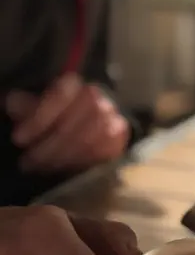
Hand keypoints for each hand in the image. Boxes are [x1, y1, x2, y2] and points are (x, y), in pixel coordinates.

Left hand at [6, 74, 129, 173]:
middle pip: (73, 123)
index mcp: (74, 84)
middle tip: (29, 162)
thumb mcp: (37, 107)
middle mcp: (98, 97)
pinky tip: (66, 169)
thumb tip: (13, 104)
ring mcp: (113, 116)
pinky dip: (83, 162)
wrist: (89, 122)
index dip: (38, 119)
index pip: (59, 96)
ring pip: (89, 140)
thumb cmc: (56, 115)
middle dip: (48, 146)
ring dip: (63, 158)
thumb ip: (26, 106)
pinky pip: (105, 151)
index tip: (18, 139)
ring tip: (44, 168)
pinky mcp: (121, 136)